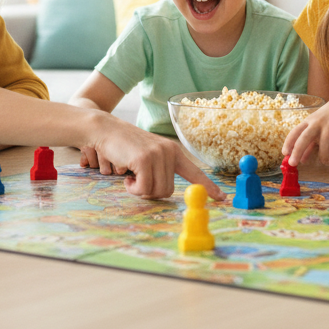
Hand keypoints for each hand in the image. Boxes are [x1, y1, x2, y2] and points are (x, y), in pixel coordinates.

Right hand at [86, 114, 225, 201]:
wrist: (106, 129)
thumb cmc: (125, 147)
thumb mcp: (149, 156)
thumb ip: (160, 170)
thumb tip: (167, 191)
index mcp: (173, 152)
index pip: (195, 172)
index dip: (208, 187)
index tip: (222, 198)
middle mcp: (169, 151)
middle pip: (169, 191)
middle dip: (151, 192)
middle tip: (137, 182)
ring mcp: (158, 154)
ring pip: (157, 191)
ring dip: (140, 191)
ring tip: (131, 177)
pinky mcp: (144, 159)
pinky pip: (144, 188)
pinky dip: (133, 189)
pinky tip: (126, 176)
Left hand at [284, 94, 328, 166]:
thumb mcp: (318, 126)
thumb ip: (310, 143)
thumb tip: (302, 160)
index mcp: (309, 120)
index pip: (295, 131)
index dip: (288, 142)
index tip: (284, 153)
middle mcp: (318, 122)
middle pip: (305, 137)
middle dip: (297, 150)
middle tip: (293, 163)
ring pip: (324, 143)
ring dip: (323, 156)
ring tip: (325, 162)